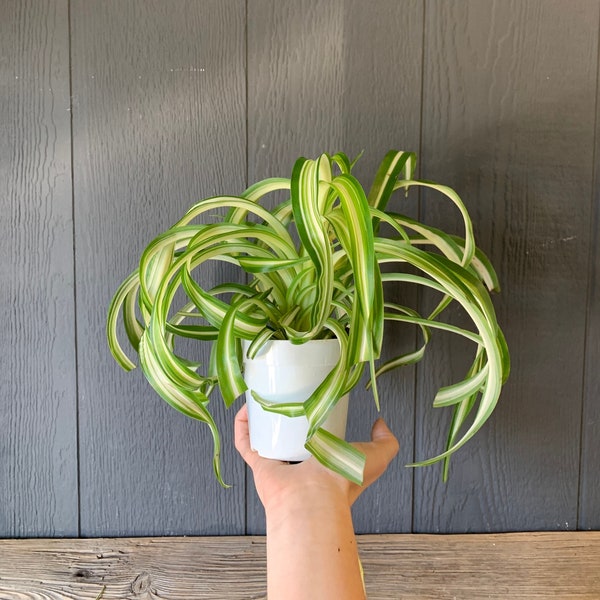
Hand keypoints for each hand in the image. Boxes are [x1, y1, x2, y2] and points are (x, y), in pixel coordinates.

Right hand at [234, 403, 398, 512]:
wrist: (315, 498)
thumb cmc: (345, 479)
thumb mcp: (377, 456)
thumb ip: (386, 442)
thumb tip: (380, 423)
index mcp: (323, 461)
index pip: (317, 438)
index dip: (315, 419)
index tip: (312, 397)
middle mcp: (299, 463)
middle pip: (288, 435)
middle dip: (285, 414)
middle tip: (285, 391)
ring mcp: (277, 462)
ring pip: (264, 435)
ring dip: (261, 416)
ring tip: (265, 394)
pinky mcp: (258, 463)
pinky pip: (245, 442)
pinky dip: (243, 424)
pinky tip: (247, 407)